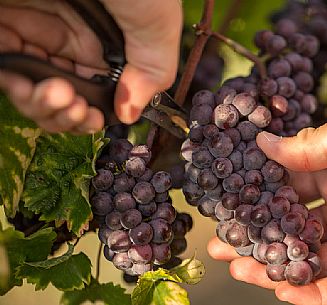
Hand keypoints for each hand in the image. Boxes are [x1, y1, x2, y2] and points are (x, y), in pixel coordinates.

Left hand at [0, 0, 181, 133]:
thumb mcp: (156, 20)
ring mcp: (37, 27)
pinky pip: (6, 68)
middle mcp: (75, 36)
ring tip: (54, 97)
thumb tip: (130, 114)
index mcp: (111, 40)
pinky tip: (27, 87)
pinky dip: (16, 88)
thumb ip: (153, 69)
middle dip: (71, 115)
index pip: (104, 90)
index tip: (96, 120)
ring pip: (36, 89)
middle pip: (69, 95)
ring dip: (45, 108)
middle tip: (74, 110)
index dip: (99, 112)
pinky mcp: (5, 20)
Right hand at [208, 89, 326, 304]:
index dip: (254, 198)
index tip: (224, 206)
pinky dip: (319, 294)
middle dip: (257, 238)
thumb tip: (262, 144)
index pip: (283, 189)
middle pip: (290, 228)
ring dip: (278, 267)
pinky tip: (289, 291)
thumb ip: (310, 146)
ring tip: (243, 270)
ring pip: (311, 259)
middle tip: (222, 248)